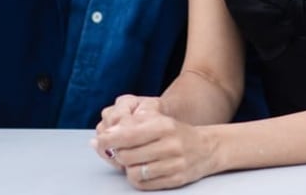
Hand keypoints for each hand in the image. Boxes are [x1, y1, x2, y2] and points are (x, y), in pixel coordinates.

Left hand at [93, 105, 216, 190]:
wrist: (206, 148)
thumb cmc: (175, 133)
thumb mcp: (157, 120)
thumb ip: (131, 125)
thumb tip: (102, 136)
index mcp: (164, 126)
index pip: (127, 135)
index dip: (108, 139)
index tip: (98, 141)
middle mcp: (170, 145)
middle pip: (126, 156)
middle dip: (118, 154)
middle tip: (120, 151)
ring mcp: (174, 164)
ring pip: (133, 172)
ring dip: (128, 167)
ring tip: (133, 160)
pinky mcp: (176, 179)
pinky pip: (143, 184)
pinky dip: (137, 178)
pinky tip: (142, 169)